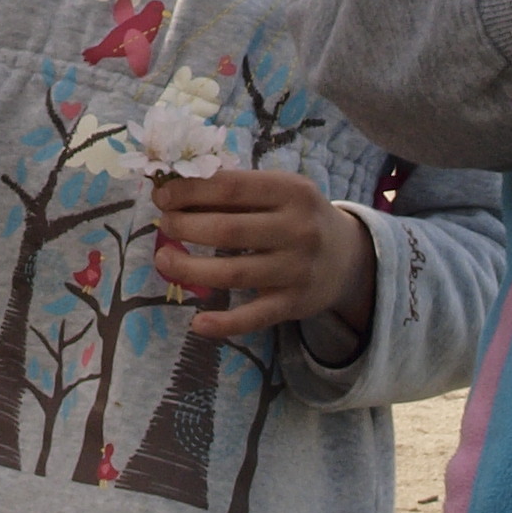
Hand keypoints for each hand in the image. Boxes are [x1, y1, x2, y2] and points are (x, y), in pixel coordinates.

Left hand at [151, 170, 377, 343]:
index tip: (162, 196)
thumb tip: (175, 190)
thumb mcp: (280, 192)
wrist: (349, 258)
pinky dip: (225, 323)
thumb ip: (237, 190)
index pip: (231, 188)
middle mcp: (298, 230)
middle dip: (185, 227)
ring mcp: (297, 270)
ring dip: (190, 268)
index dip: (190, 192)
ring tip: (164, 259)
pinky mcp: (294, 304)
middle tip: (165, 225)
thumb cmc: (299, 217)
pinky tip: (198, 323)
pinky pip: (255, 317)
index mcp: (292, 191)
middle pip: (228, 231)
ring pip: (234, 274)